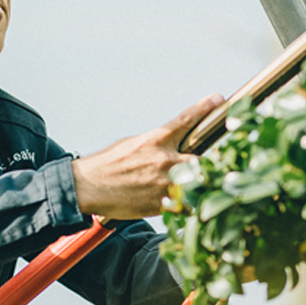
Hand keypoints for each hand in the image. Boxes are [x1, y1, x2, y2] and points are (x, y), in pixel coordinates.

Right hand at [72, 95, 222, 219]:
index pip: (186, 120)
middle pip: (202, 158)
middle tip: (214, 166)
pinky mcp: (160, 204)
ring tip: (201, 189)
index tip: (218, 99)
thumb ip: (158, 143)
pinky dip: (187, 205)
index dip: (204, 108)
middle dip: (209, 163)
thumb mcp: (134, 144)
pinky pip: (184, 205)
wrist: (88, 187)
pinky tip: (185, 204)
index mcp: (156, 140)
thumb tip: (175, 143)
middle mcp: (163, 160)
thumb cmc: (109, 164)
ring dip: (199, 185)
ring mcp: (163, 184)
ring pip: (196, 184)